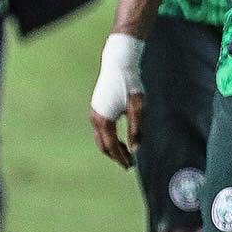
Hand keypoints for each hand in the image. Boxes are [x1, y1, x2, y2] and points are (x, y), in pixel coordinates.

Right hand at [90, 32, 145, 166]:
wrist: (119, 65)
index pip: (112, 146)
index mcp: (104, 120)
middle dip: (115, 156)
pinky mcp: (96, 108)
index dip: (121, 158)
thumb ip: (136, 129)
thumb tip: (136, 149)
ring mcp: (94, 113)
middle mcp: (95, 119)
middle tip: (128, 164)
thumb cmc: (130, 85)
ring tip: (126, 153)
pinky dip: (109, 138)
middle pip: (103, 145)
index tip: (129, 166)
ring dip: (112, 147)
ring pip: (100, 138)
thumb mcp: (137, 108)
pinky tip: (120, 139)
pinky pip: (100, 130)